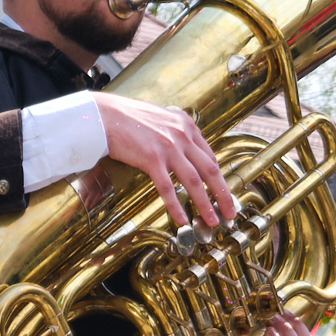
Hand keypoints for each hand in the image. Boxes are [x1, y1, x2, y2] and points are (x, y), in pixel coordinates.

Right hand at [95, 94, 234, 227]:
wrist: (105, 115)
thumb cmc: (129, 118)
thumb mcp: (161, 118)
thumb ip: (176, 132)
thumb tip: (184, 148)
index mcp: (187, 125)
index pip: (210, 156)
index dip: (220, 178)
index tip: (224, 193)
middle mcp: (182, 135)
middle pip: (210, 169)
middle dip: (223, 194)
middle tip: (230, 212)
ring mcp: (168, 147)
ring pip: (194, 181)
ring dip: (205, 203)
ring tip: (212, 220)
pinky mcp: (152, 158)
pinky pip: (168, 188)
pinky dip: (176, 206)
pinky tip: (182, 219)